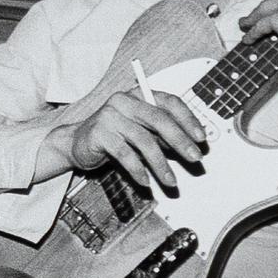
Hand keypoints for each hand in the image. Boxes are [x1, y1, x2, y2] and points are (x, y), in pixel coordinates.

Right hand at [59, 89, 206, 191]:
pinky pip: (125, 155)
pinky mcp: (99, 134)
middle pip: (159, 119)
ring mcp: (110, 116)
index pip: (169, 102)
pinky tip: (145, 181)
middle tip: (194, 158)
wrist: (76, 143)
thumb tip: (190, 146)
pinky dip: (138, 170)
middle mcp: (124, 101)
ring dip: (161, 164)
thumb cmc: (114, 136)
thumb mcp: (141, 132)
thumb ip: (163, 135)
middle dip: (181, 141)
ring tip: (170, 181)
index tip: (201, 138)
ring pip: (144, 140)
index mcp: (138, 95)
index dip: (188, 119)